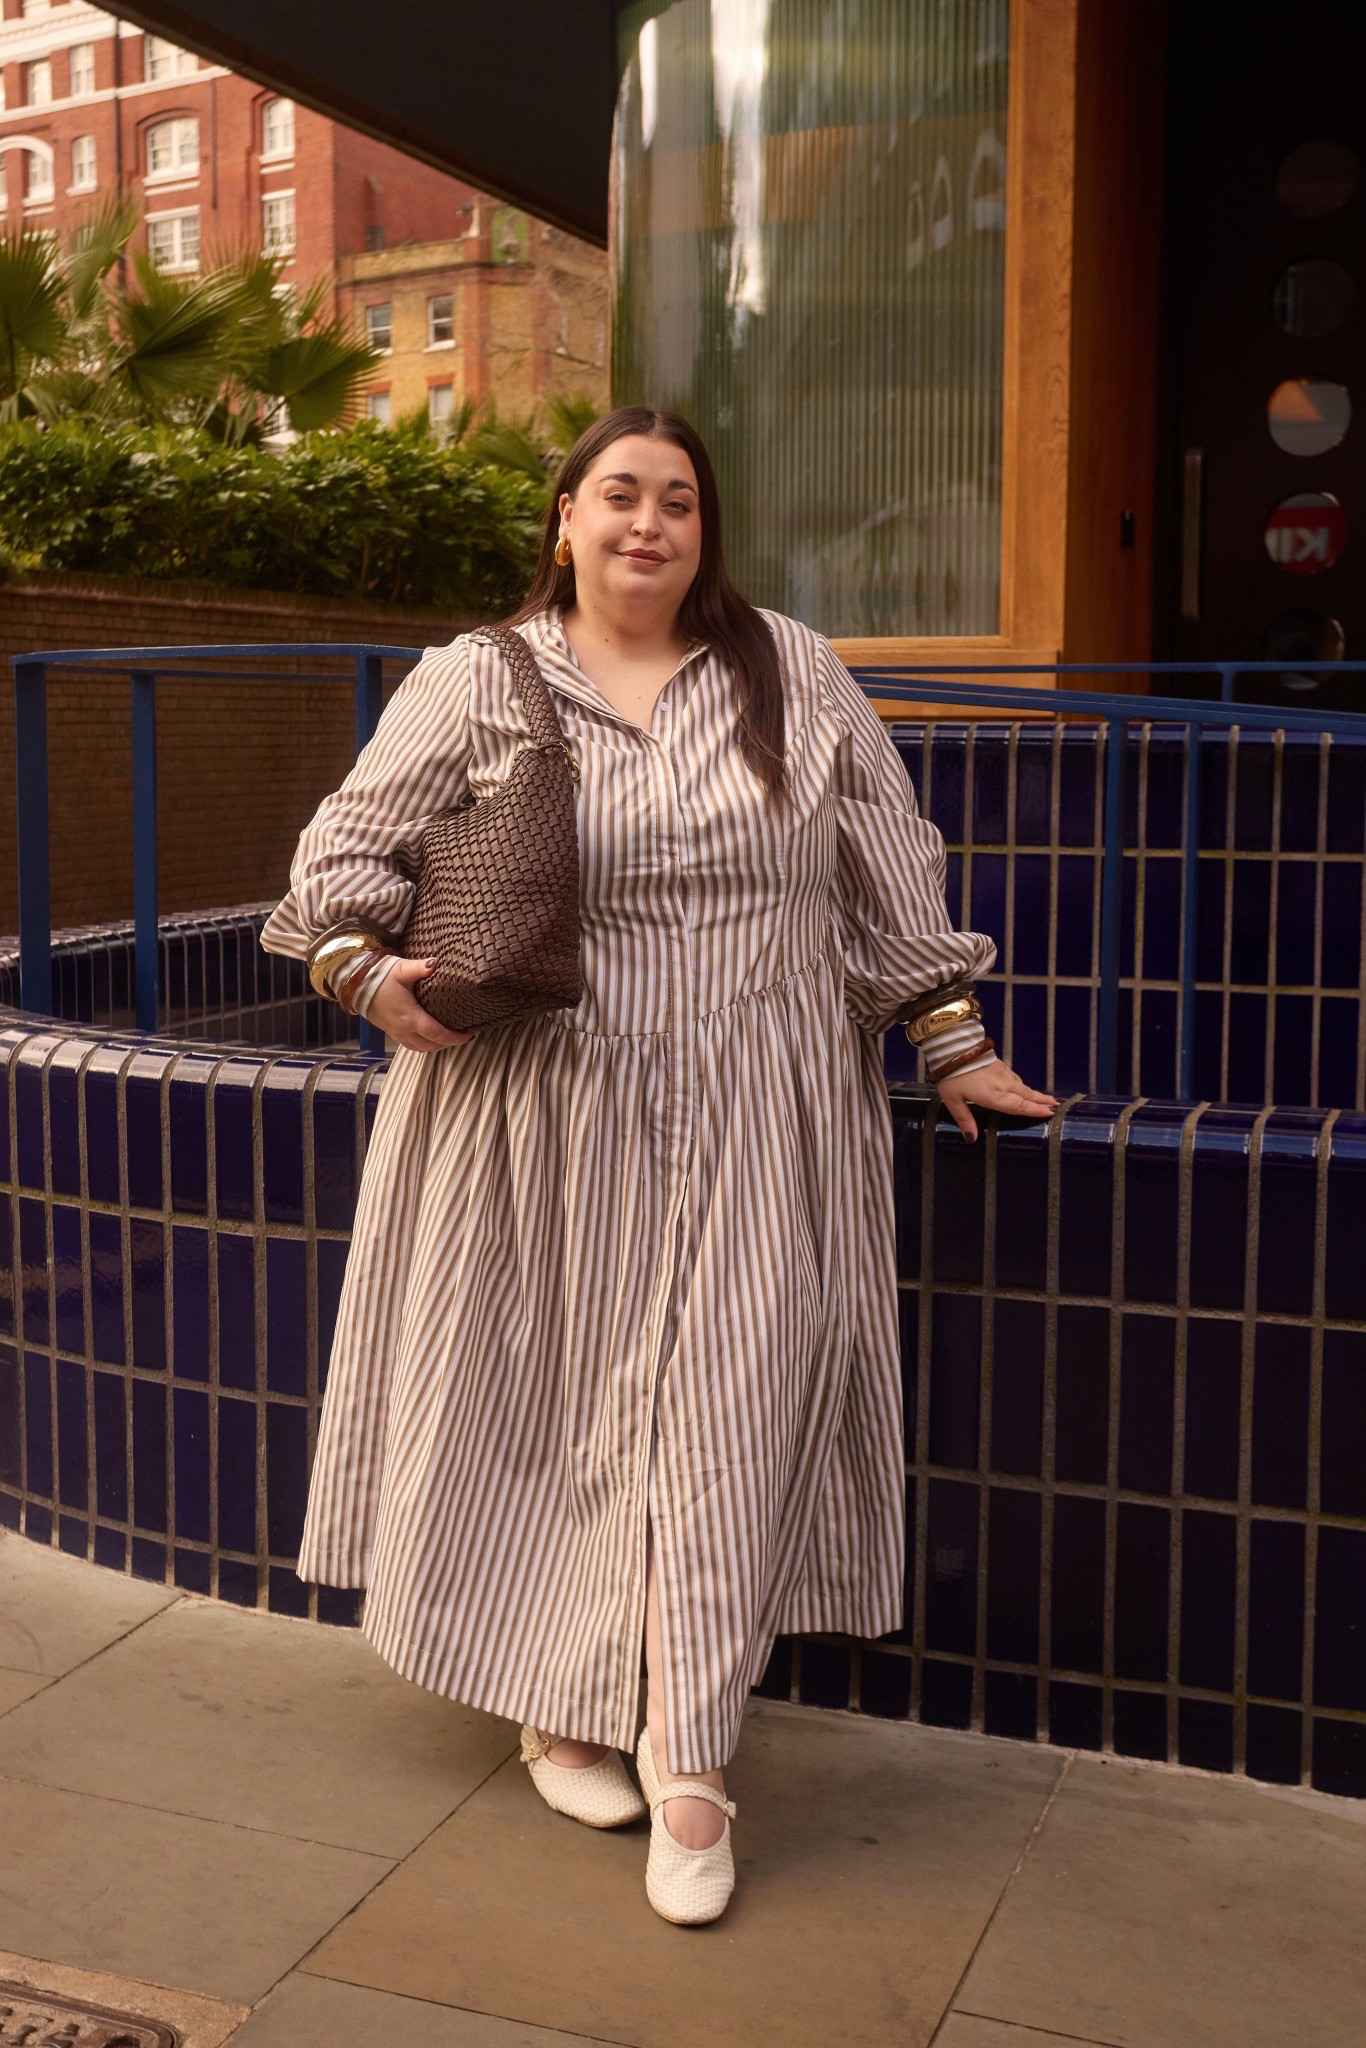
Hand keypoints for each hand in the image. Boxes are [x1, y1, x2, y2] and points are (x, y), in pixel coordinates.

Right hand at [365, 956, 473, 1052]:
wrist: (357, 987)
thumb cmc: (380, 978)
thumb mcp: (401, 970)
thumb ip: (420, 968)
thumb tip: (435, 962)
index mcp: (410, 1017)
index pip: (437, 1034)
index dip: (455, 1038)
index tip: (468, 1035)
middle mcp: (404, 1030)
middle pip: (432, 1046)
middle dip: (449, 1043)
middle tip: (463, 1034)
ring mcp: (397, 1034)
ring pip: (422, 1049)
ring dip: (438, 1046)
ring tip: (451, 1037)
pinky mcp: (393, 1034)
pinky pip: (413, 1046)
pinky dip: (426, 1046)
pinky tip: (433, 1038)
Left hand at [935, 1057, 1058, 1142]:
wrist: (952, 1046)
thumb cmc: (951, 1075)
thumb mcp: (953, 1100)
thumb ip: (964, 1119)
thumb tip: (972, 1138)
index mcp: (994, 1095)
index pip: (1019, 1106)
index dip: (1035, 1110)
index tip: (1050, 1113)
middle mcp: (1003, 1084)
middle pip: (1026, 1095)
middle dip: (1042, 1101)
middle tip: (1057, 1106)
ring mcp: (1002, 1073)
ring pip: (1022, 1085)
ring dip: (1034, 1093)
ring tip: (1046, 1098)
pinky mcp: (998, 1064)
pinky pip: (1015, 1077)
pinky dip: (1023, 1084)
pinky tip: (1022, 1086)